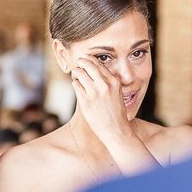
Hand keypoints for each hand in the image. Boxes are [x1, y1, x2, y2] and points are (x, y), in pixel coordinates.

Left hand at [71, 55, 160, 173]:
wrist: (116, 130)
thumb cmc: (115, 113)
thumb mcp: (117, 93)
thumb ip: (108, 82)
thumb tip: (94, 71)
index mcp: (114, 82)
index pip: (98, 63)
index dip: (89, 60)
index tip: (84, 60)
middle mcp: (104, 85)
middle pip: (87, 64)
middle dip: (80, 62)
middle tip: (77, 63)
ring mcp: (94, 93)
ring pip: (79, 73)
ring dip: (76, 72)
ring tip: (76, 75)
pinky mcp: (85, 101)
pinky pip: (75, 85)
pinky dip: (74, 83)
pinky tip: (77, 86)